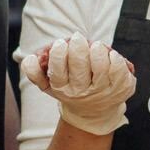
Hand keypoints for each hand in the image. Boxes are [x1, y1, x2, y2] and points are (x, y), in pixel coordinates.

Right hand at [19, 33, 135, 135]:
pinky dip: (116, 59)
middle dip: (78, 50)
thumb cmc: (70, 89)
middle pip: (80, 69)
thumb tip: (29, 59)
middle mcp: (82, 93)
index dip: (59, 56)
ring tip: (95, 45)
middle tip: (78, 37)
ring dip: (97, 52)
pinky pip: (120, 72)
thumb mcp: (49, 85)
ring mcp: (103, 92)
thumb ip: (35, 72)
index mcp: (63, 89)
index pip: (58, 73)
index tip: (60, 43)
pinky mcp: (121, 90)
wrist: (94, 111)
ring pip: (101, 69)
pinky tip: (111, 55)